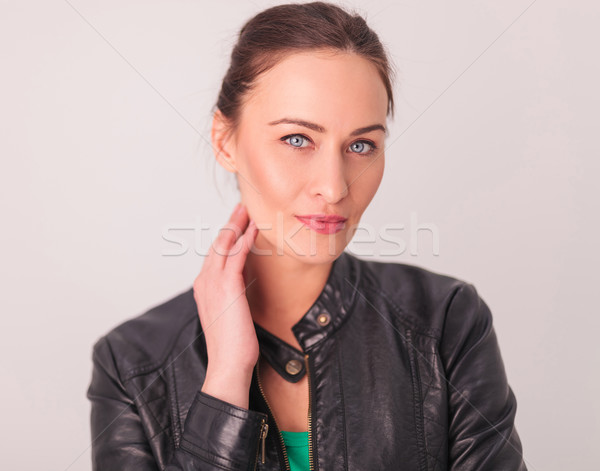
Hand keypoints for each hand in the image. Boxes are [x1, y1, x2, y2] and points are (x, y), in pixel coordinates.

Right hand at [193, 203, 258, 405]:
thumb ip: (230, 296)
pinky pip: (236, 255)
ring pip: (224, 244)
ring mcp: (213, 283)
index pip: (214, 255)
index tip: (237, 223)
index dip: (226, 236)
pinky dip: (244, 239)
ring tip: (248, 210)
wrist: (228, 364)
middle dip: (230, 224)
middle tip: (242, 207)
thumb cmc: (233, 345)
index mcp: (203, 287)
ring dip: (237, 224)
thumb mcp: (229, 315)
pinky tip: (253, 228)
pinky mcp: (227, 286)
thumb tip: (241, 287)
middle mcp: (204, 281)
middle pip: (217, 244)